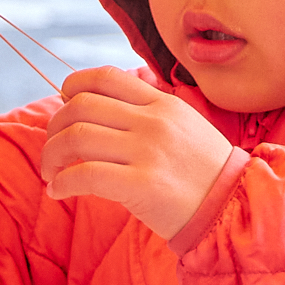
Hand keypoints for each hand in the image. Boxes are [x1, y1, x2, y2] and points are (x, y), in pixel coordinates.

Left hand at [39, 66, 237, 240]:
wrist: (234, 207)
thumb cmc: (203, 172)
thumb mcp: (184, 124)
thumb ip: (149, 108)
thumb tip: (110, 93)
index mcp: (161, 103)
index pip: (104, 77)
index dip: (72, 87)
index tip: (64, 108)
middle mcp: (153, 121)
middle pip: (81, 106)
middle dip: (55, 126)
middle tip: (53, 148)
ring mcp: (148, 152)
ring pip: (77, 137)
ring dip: (51, 154)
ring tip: (51, 172)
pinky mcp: (142, 185)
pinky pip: (86, 175)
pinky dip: (62, 182)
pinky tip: (59, 191)